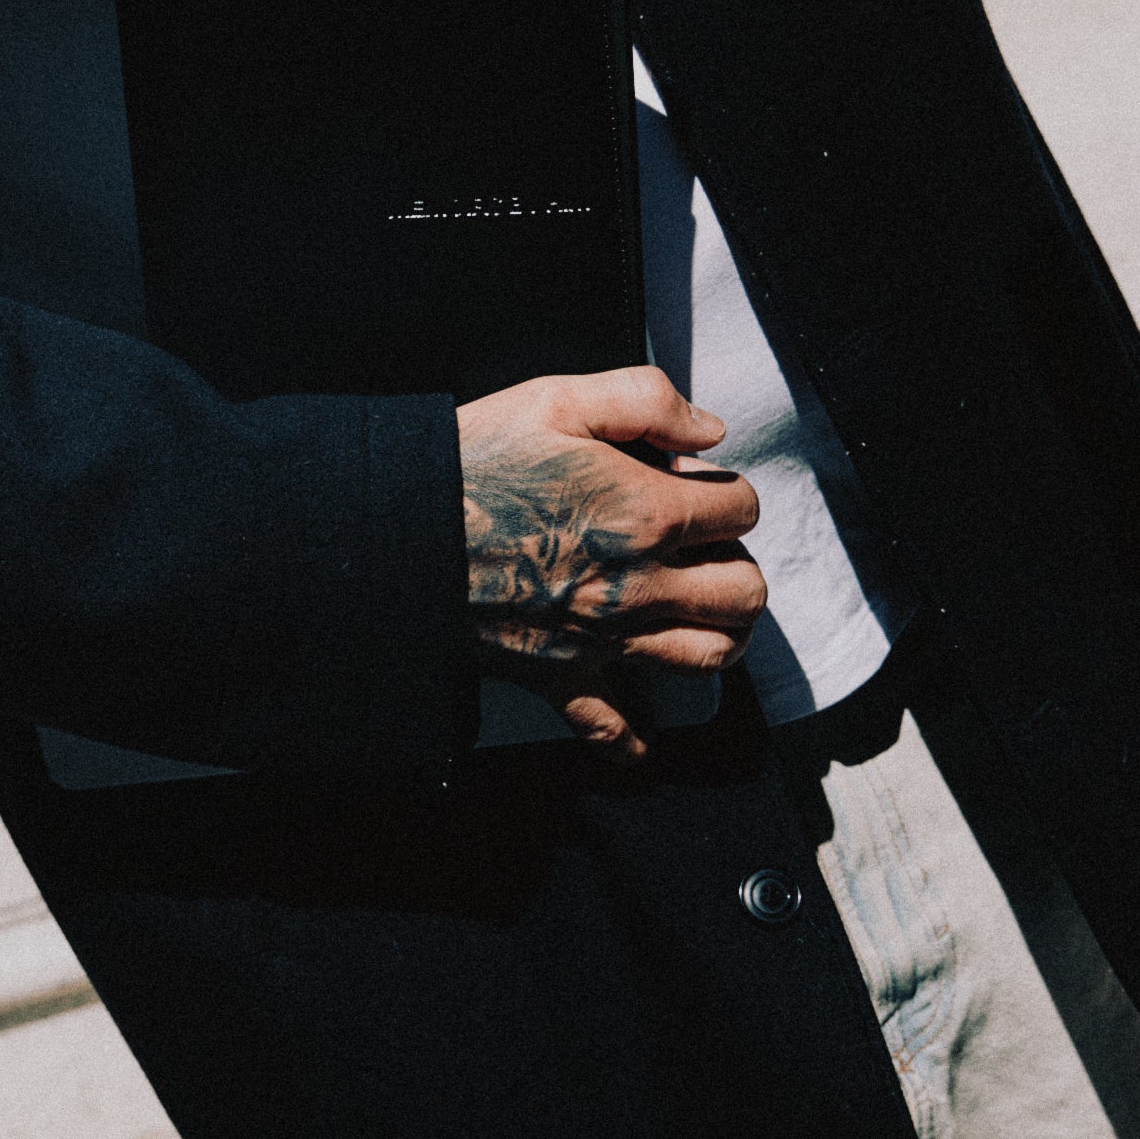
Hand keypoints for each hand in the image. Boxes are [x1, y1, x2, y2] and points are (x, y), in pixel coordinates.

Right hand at [459, 365, 765, 759]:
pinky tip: (640, 737)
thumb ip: (645, 400)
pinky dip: (633, 739)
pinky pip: (612, 727)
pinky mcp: (560, 676)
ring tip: (695, 609)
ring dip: (719, 633)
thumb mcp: (556, 399)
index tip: (688, 483)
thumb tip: (709, 430)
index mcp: (645, 512)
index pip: (741, 509)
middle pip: (744, 592)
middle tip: (698, 545)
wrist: (395, 533)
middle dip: (735, 561)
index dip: (723, 489)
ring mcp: (603, 638)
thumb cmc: (471, 462)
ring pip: (709, 656)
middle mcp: (639, 584)